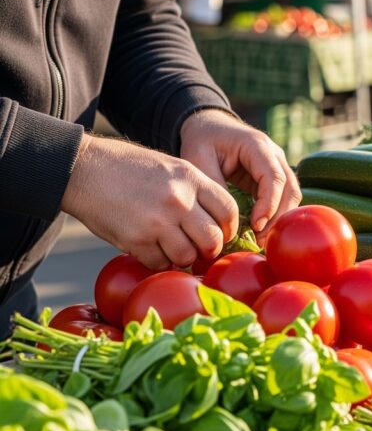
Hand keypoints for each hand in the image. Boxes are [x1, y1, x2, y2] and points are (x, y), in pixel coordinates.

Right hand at [62, 134, 237, 268]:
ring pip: (187, 256)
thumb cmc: (129, 168)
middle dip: (209, 249)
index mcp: (191, 178)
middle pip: (213, 239)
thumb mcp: (171, 167)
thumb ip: (195, 191)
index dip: (229, 228)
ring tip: (171, 247)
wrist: (83, 168)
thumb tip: (217, 223)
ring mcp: (158, 221)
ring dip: (182, 257)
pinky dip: (157, 261)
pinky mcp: (136, 240)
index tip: (221, 234)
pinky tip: (149, 248)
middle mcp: (179, 200)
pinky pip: (159, 262)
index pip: (229, 211)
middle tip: (198, 248)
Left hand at [179, 110, 300, 238]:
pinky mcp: (275, 177)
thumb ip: (214, 185)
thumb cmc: (203, 140)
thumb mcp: (198, 159)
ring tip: (262, 239)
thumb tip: (229, 217)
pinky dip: (276, 215)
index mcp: (257, 145)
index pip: (274, 177)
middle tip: (261, 240)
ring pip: (292, 195)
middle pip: (290, 189)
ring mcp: (278, 165)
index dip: (269, 204)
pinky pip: (284, 198)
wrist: (209, 126)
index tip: (256, 225)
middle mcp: (274, 154)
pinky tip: (262, 231)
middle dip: (278, 217)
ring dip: (280, 218)